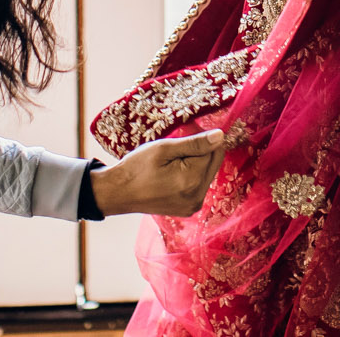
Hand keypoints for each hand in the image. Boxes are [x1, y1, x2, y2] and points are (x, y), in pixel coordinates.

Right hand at [89, 129, 225, 216]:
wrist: (118, 192)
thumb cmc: (137, 167)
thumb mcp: (164, 148)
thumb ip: (194, 142)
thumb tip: (221, 136)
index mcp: (191, 181)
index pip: (213, 151)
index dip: (200, 137)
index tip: (183, 132)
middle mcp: (197, 197)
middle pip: (214, 163)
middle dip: (201, 149)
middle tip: (178, 143)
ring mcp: (193, 205)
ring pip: (207, 173)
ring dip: (196, 161)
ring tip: (173, 159)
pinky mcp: (189, 208)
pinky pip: (199, 184)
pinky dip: (191, 174)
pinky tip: (174, 171)